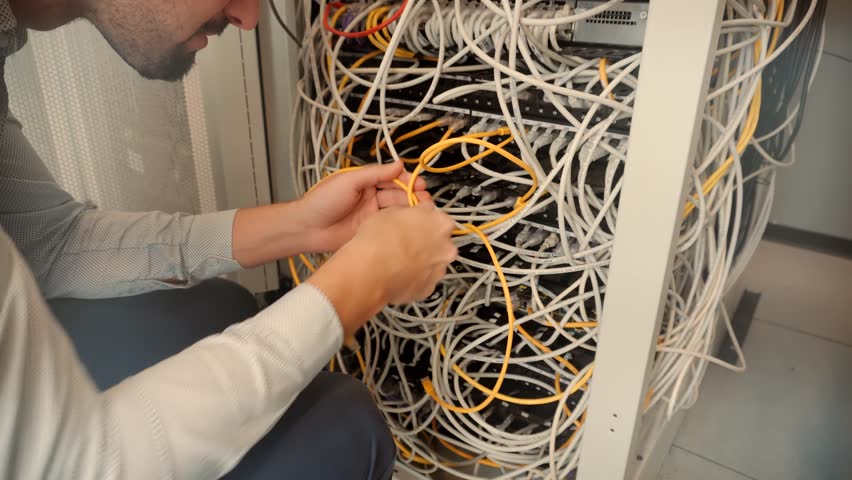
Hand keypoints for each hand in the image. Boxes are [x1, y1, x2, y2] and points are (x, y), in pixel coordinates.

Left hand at [297, 162, 430, 252]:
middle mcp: (371, 198)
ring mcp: (372, 216)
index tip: (419, 184)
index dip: (407, 181)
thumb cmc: (322, 201)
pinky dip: (402, 225)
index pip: (392, 178)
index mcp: (366, 182)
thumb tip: (398, 164)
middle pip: (398, 195)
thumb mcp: (350, 181)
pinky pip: (391, 227)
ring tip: (423, 212)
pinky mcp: (372, 232)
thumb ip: (375, 173)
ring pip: (397, 211)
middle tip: (425, 199)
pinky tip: (411, 225)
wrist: (307, 228)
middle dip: (413, 196)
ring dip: (410, 210)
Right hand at [307, 203, 456, 336]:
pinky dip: (414, 277)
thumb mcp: (392, 210)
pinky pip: (424, 280)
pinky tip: (398, 273)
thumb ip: (412, 212)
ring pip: (433, 263)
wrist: (370, 271)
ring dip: (421, 261)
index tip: (416, 223)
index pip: (439, 218)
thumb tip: (412, 213)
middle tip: (407, 242)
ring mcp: (439, 270)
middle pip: (441, 242)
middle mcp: (446, 248)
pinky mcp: (428, 289)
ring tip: (399, 260)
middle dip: (427, 242)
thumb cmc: (378, 240)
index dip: (425, 220)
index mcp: (441, 223)